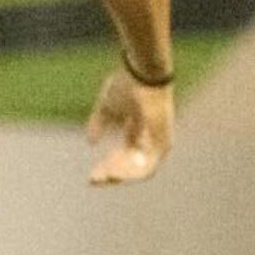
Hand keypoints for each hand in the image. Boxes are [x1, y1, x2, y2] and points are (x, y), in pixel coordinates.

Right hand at [87, 69, 172, 184]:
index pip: (122, 154)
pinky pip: (148, 167)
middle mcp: (149, 138)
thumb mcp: (107, 107)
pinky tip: (114, 173)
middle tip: (93, 179)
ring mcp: (157, 142)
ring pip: (139, 170)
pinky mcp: (163, 144)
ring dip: (120, 175)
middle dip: (111, 173)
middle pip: (130, 164)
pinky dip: (131, 172)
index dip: (106, 166)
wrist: (142, 74)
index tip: (90, 176)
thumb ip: (98, 123)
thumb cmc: (126, 85)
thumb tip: (90, 142)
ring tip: (104, 177)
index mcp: (137, 129)